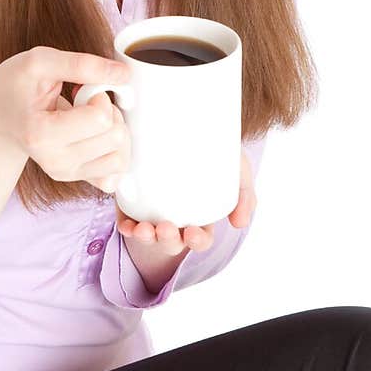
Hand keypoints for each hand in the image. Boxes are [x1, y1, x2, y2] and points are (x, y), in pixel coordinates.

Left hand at [115, 147, 256, 253]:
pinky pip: (126, 219)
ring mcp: (152, 212)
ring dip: (144, 236)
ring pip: (147, 234)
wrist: (184, 129)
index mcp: (200, 218)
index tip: (192, 232)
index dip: (196, 241)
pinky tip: (126, 223)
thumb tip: (240, 223)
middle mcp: (176, 219)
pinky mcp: (132, 200)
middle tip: (165, 227)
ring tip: (143, 228)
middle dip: (167, 240)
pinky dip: (125, 225)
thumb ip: (245, 193)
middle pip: (171, 240)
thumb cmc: (215, 156)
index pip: (200, 239)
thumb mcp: (237, 171)